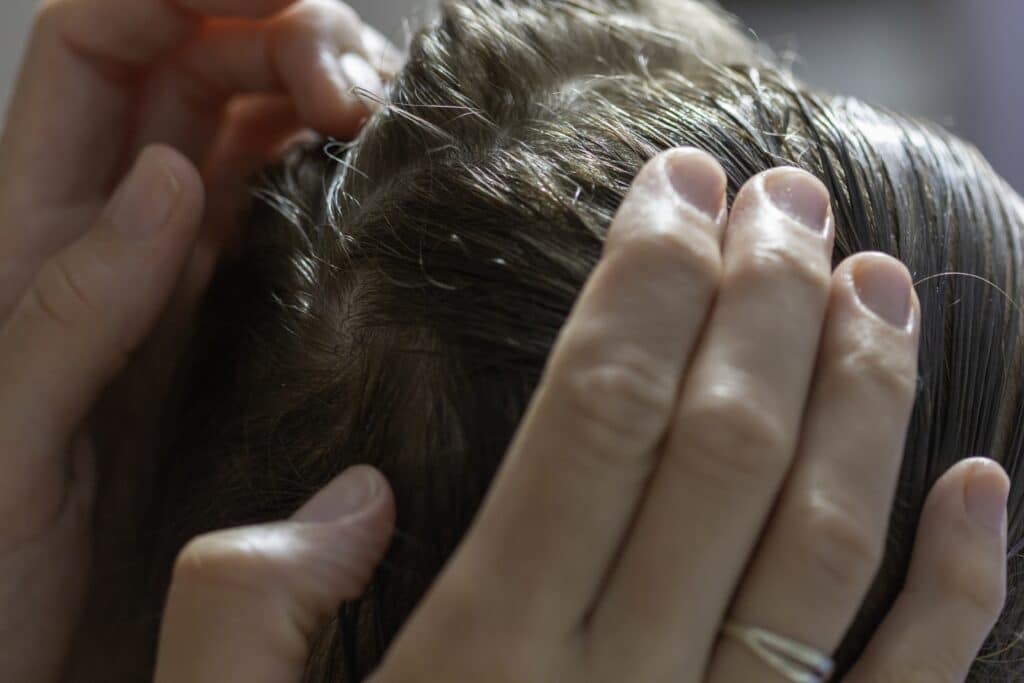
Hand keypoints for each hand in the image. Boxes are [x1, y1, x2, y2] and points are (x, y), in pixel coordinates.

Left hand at [0, 1, 400, 679]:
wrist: (46, 668)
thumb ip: (68, 309)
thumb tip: (163, 181)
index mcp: (35, 238)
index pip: (98, 54)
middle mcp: (119, 243)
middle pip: (196, 76)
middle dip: (278, 38)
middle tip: (353, 88)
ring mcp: (192, 287)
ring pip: (259, 138)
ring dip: (320, 96)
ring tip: (379, 115)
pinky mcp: (249, 335)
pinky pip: (298, 226)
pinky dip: (343, 183)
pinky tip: (384, 182)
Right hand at [150, 150, 1007, 680]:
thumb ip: (243, 613)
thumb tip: (351, 493)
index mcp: (480, 661)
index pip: (594, 414)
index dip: (643, 282)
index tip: (676, 183)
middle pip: (718, 448)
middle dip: (759, 299)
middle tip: (787, 193)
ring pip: (825, 547)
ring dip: (865, 399)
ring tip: (880, 281)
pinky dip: (960, 593)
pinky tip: (988, 485)